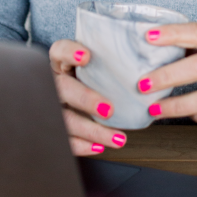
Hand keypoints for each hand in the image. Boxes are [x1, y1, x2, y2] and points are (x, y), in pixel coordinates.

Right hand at [49, 39, 127, 155]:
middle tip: (108, 110)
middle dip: (85, 99)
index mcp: (61, 63)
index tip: (86, 57)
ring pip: (65, 119)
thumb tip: (143, 49)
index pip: (59, 51)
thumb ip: (110, 56)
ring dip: (91, 130)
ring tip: (116, 138)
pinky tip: (99, 147)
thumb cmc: (93, 73)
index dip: (69, 53)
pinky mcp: (55, 127)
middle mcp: (54, 83)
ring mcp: (53, 106)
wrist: (76, 91)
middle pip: (62, 88)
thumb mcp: (96, 60)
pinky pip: (65, 139)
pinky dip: (82, 145)